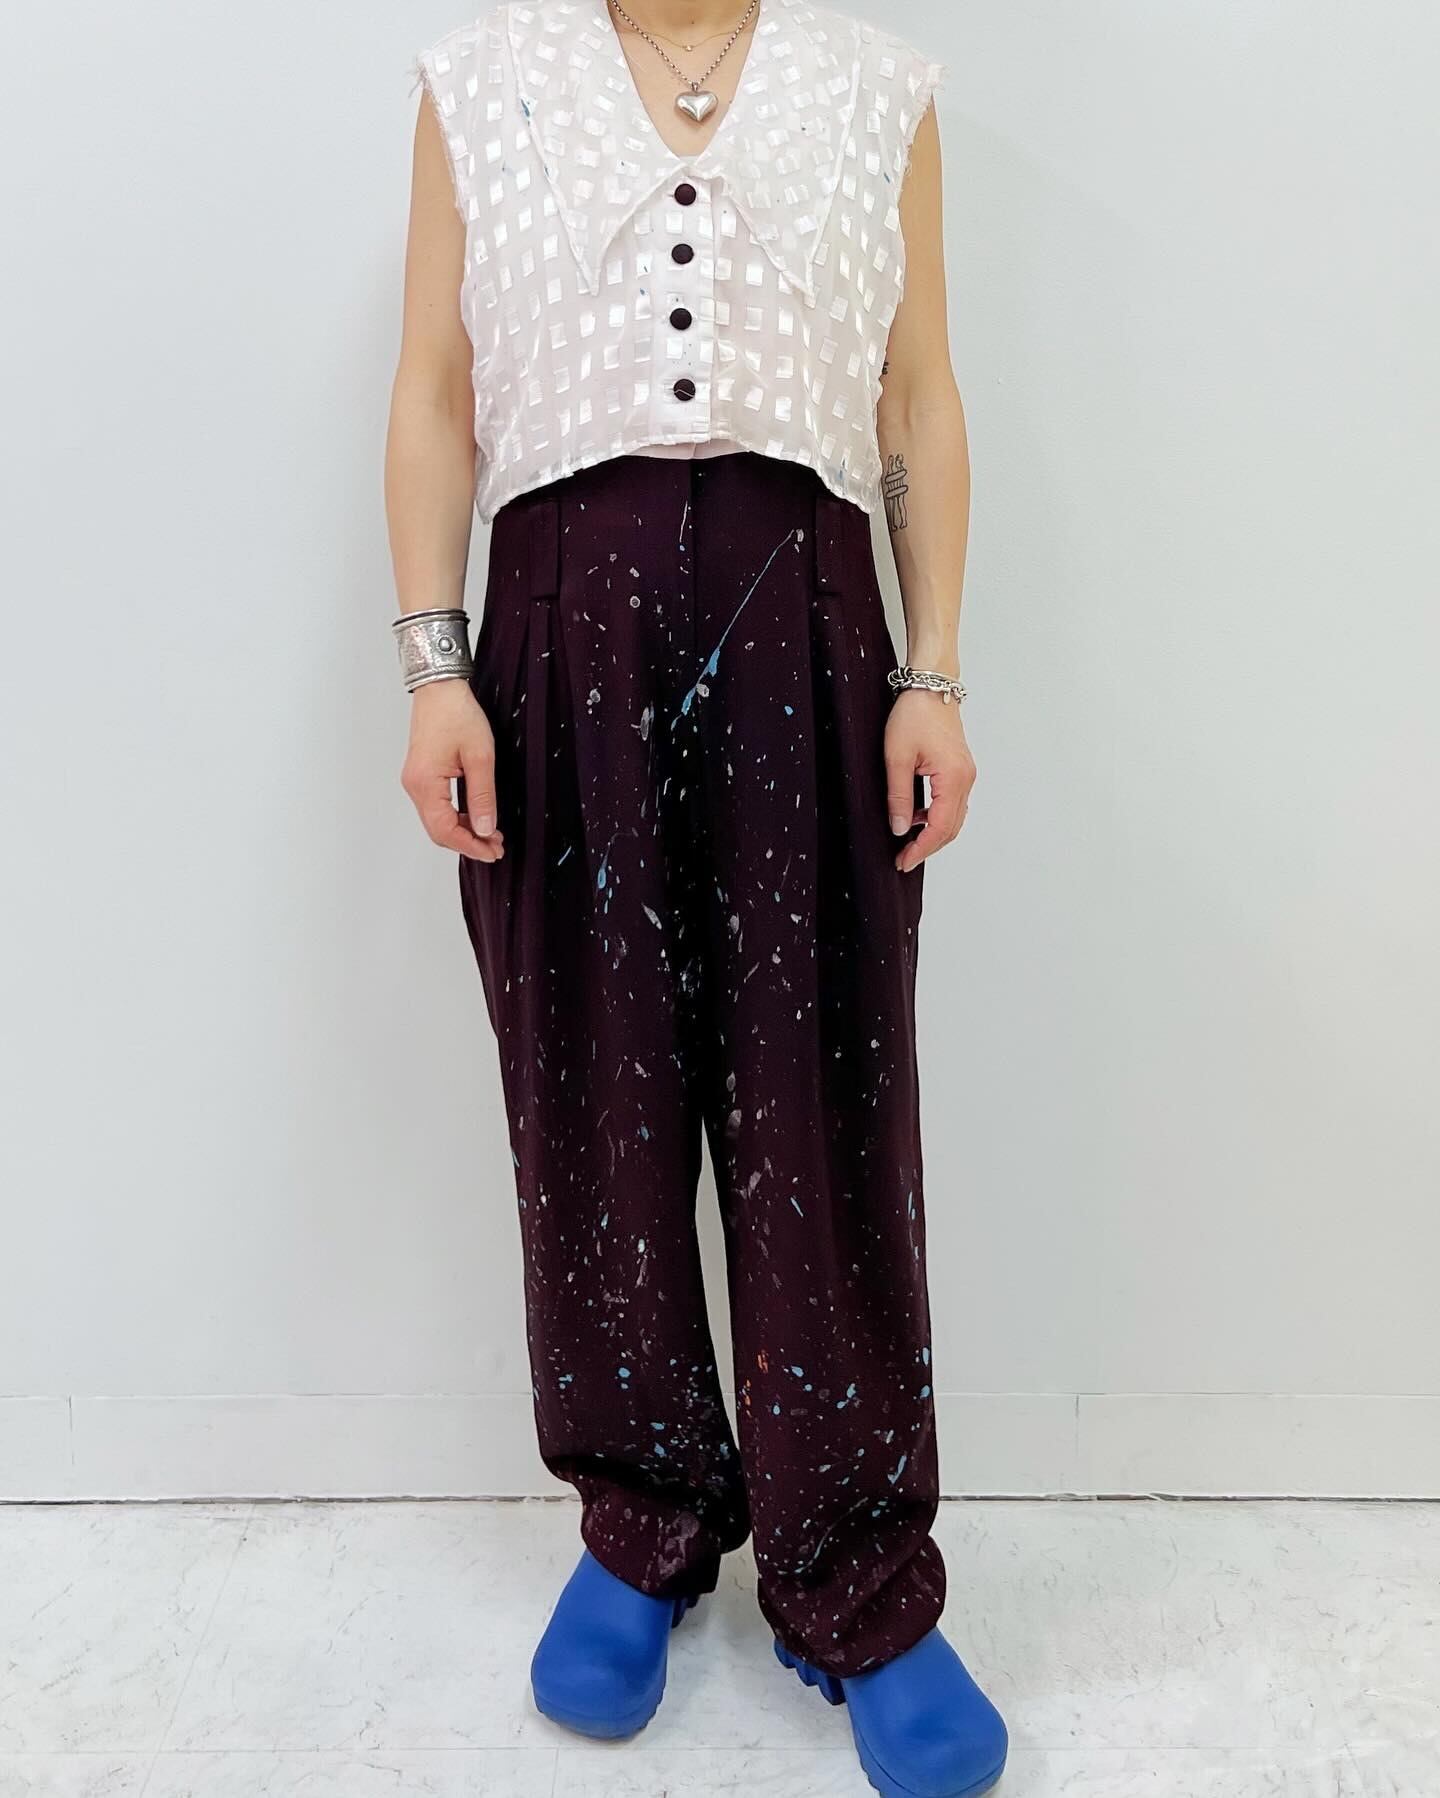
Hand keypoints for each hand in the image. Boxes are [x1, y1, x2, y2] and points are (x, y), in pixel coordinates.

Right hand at [401, 679, 504, 861]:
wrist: (440, 687)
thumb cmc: (457, 714)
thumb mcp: (480, 756)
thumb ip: (483, 796)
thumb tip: (485, 829)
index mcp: (425, 783)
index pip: (445, 830)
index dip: (470, 846)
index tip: (493, 852)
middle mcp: (415, 786)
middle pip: (438, 830)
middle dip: (467, 843)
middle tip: (496, 848)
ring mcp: (416, 781)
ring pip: (437, 820)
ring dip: (463, 831)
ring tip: (491, 835)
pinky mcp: (422, 776)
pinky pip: (437, 807)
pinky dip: (456, 817)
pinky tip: (477, 817)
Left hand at [884, 689, 974, 872]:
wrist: (931, 686)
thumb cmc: (915, 714)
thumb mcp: (897, 757)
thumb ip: (899, 796)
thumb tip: (900, 828)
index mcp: (953, 778)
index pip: (939, 828)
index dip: (921, 850)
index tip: (903, 862)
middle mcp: (966, 779)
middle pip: (951, 828)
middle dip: (928, 847)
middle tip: (903, 859)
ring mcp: (966, 775)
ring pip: (954, 818)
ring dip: (933, 834)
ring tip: (908, 843)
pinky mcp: (960, 770)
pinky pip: (952, 803)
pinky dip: (937, 817)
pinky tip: (917, 818)